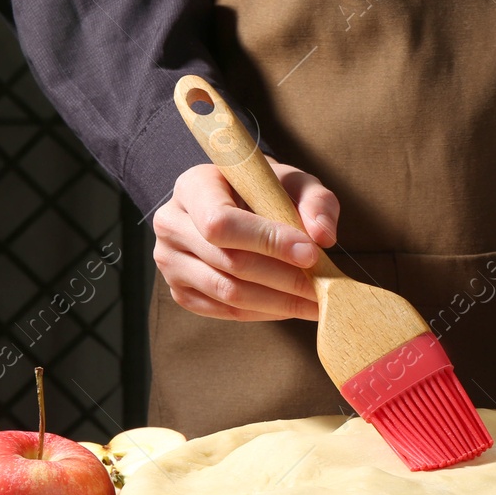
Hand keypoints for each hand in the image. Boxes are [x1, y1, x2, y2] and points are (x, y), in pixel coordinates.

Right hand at [153, 160, 339, 320]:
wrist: (237, 205)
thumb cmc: (265, 191)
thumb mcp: (295, 182)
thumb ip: (316, 202)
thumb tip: (322, 237)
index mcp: (193, 186)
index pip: (221, 222)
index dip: (267, 241)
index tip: (310, 253)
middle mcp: (171, 224)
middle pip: (228, 262)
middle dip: (284, 278)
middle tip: (324, 286)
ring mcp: (171, 262)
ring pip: (229, 292)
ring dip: (279, 301)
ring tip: (315, 301)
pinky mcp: (181, 292)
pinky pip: (226, 311)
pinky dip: (265, 312)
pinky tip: (291, 305)